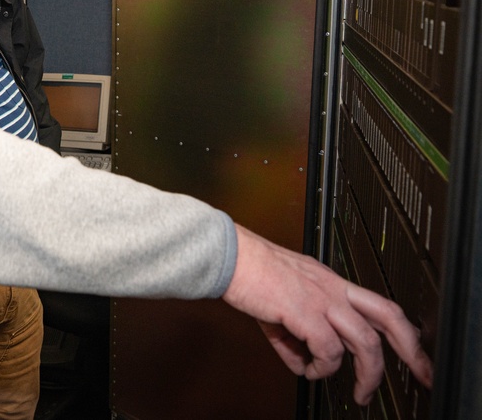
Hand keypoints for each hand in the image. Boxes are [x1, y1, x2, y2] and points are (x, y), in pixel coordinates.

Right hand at [221, 224, 432, 404]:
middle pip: (389, 317)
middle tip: (420, 372)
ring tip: (360, 392)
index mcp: (329, 281)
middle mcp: (332, 287)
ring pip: (365, 341)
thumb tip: (301, 361)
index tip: (410, 351)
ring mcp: (321, 299)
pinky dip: (322, 368)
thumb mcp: (279, 302)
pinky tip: (308, 369)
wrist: (228, 256)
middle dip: (411, 349)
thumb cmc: (247, 270)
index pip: (377, 304)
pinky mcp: (304, 312)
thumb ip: (295, 334)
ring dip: (367, 373)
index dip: (399, 330)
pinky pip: (327, 351)